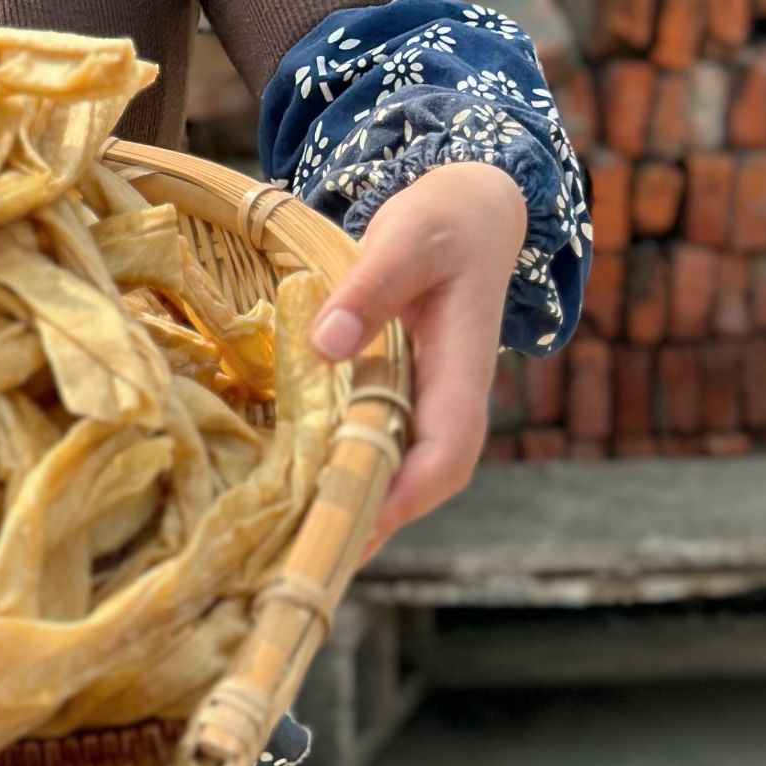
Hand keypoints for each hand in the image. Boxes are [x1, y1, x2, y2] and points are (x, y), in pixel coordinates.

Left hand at [307, 160, 526, 564]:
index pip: (448, 450)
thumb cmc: (441, 222)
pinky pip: (381, 439)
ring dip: (358, 502)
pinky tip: (304, 486)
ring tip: (295, 540)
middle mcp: (450, 395)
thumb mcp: (405, 240)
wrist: (470, 209)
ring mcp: (429, 395)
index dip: (407, 493)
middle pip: (423, 478)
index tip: (358, 522)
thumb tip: (327, 345)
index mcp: (464, 366)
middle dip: (373, 518)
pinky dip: (349, 466)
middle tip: (307, 556)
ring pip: (400, 466)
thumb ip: (369, 290)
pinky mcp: (404, 387)